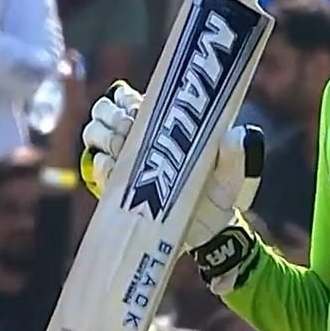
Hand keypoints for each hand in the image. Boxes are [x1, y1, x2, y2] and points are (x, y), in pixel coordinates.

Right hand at [80, 82, 265, 288]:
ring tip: (122, 147)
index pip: (128, 96)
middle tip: (128, 127)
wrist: (206, 233)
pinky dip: (102, 165)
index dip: (127, 98)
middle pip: (105, 110)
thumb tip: (234, 135)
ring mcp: (124, 161)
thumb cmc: (219, 194)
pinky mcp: (116, 187)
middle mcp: (137, 137)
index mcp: (162, 122)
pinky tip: (116, 169)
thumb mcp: (232, 174)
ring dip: (103, 135)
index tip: (136, 109)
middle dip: (112, 115)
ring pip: (94, 133)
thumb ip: (235, 154)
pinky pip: (97, 168)